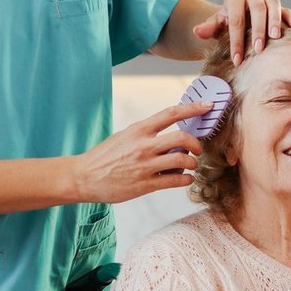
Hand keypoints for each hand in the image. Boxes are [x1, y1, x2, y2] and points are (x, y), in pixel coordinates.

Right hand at [71, 101, 210, 203]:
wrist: (83, 177)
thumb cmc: (104, 156)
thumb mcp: (124, 137)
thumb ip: (146, 135)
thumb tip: (171, 136)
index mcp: (138, 130)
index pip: (171, 114)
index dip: (192, 108)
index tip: (207, 106)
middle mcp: (143, 146)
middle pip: (182, 138)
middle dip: (196, 144)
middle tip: (197, 149)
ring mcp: (145, 165)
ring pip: (182, 161)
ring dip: (192, 163)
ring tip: (190, 166)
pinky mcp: (145, 184)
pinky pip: (175, 181)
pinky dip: (186, 179)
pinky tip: (185, 179)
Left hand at [191, 0, 290, 65]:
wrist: (238, 23)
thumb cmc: (225, 26)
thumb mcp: (215, 27)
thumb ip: (208, 28)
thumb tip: (197, 31)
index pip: (235, 17)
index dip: (236, 39)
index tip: (237, 59)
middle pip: (257, 8)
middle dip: (257, 29)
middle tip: (258, 48)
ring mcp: (267, 1)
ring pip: (273, 4)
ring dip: (275, 21)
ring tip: (275, 37)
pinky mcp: (280, 9)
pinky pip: (287, 10)